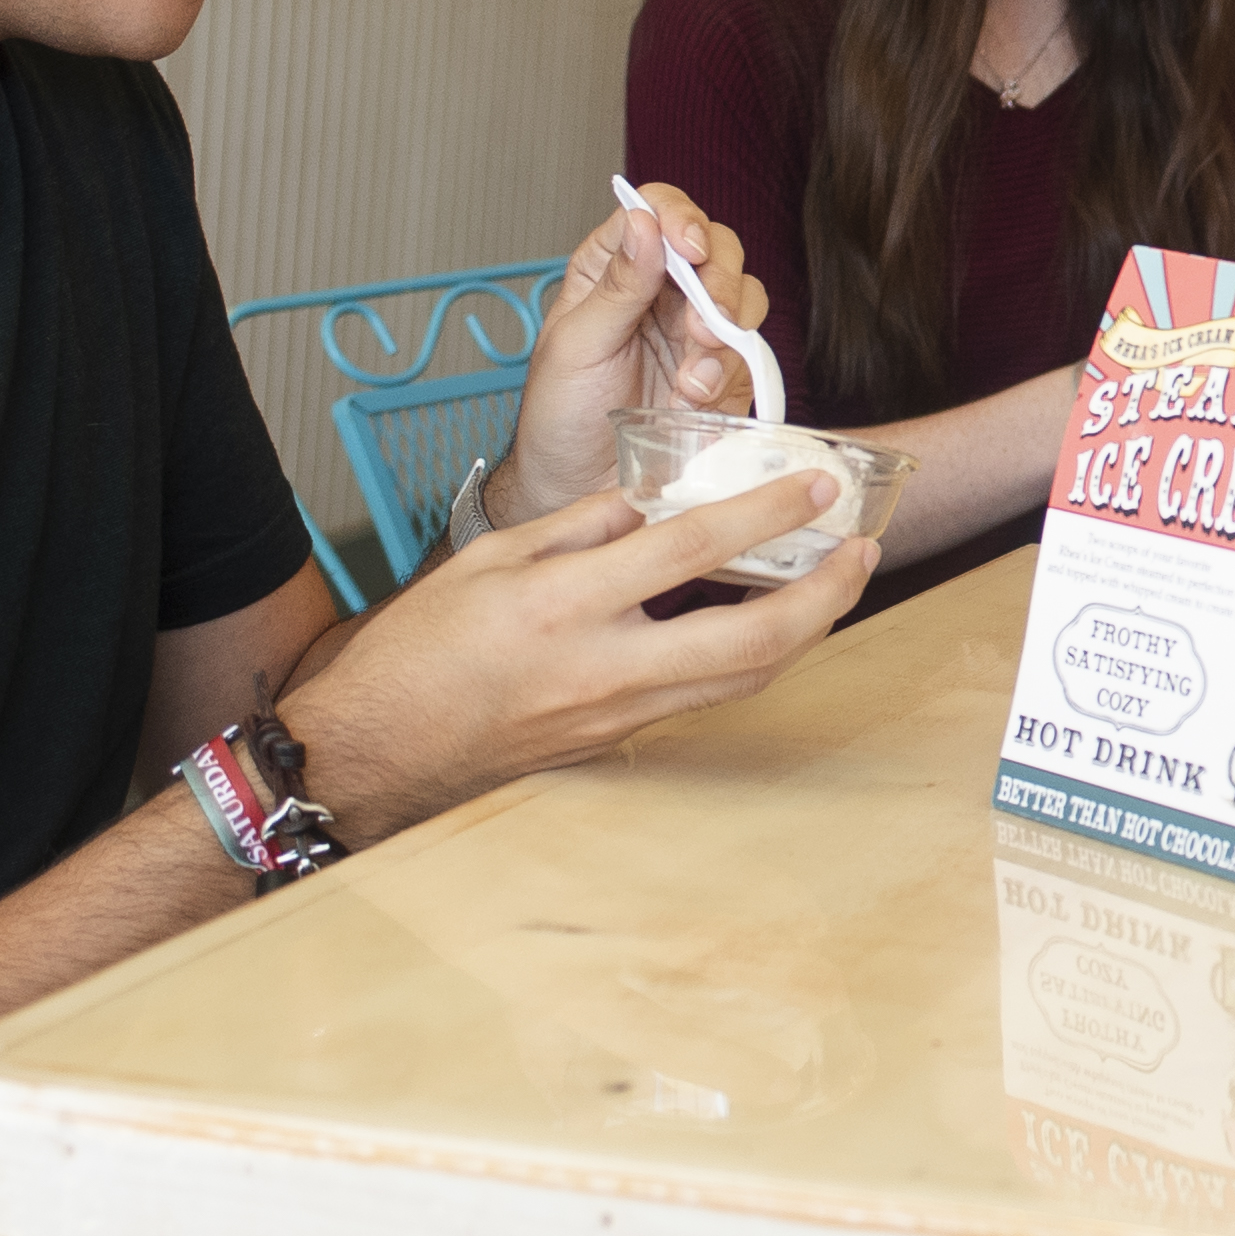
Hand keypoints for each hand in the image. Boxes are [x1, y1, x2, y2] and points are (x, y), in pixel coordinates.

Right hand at [278, 472, 872, 838]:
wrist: (373, 751)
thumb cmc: (417, 651)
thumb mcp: (489, 561)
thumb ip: (579, 526)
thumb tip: (647, 505)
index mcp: (564, 604)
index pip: (689, 549)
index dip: (765, 512)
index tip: (816, 484)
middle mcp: (603, 666)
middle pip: (751, 638)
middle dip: (825, 593)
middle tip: (861, 546)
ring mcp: (617, 714)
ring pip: (744, 679)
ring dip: (806, 631)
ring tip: (837, 582)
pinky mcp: (618, 740)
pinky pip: (706, 695)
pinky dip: (752, 657)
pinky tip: (771, 622)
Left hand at [501, 184, 771, 516]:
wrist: (579, 491)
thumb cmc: (561, 419)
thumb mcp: (575, 347)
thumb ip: (615, 286)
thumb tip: (644, 225)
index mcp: (612, 268)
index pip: (656, 212)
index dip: (679, 219)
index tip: (687, 248)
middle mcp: (659, 292)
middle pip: (715, 248)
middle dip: (717, 281)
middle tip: (701, 322)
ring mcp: (694, 331)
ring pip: (743, 297)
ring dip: (726, 330)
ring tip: (692, 373)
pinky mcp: (723, 373)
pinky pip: (749, 354)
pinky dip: (730, 371)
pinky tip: (695, 396)